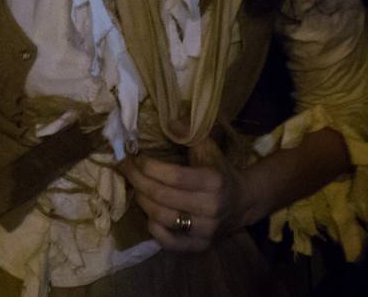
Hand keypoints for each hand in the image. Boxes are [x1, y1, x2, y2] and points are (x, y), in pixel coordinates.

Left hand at [119, 139, 251, 252]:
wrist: (242, 202)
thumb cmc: (219, 171)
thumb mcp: (208, 148)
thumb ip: (189, 133)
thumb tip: (168, 120)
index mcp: (214, 182)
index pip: (174, 176)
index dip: (150, 167)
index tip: (136, 157)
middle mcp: (211, 208)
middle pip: (163, 196)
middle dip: (138, 181)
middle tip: (126, 169)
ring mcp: (205, 230)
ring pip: (162, 218)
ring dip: (142, 201)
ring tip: (136, 187)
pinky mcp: (200, 246)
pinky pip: (169, 242)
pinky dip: (153, 228)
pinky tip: (148, 213)